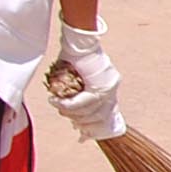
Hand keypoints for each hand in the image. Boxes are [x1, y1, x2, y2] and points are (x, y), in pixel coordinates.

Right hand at [48, 25, 127, 141]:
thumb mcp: (76, 75)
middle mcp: (112, 86)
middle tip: (68, 120)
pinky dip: (69, 105)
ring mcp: (108, 85)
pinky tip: (58, 102)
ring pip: (90, 110)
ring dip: (71, 112)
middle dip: (81, 122)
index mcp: (109, 84)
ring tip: (58, 106)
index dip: (93, 124)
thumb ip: (76, 90)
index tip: (83, 132)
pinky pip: (85, 102)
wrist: (78, 39)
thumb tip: (67, 105)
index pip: (106, 112)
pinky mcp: (100, 83)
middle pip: (99, 115)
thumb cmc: (73, 54)